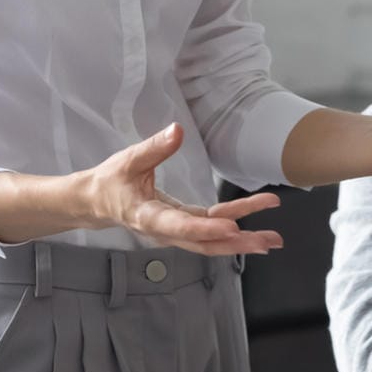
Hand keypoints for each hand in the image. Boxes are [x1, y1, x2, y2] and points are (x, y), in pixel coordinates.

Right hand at [79, 123, 283, 255]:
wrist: (98, 203)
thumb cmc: (111, 181)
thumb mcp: (128, 161)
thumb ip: (154, 148)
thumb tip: (177, 130)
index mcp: (148, 217)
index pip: (180, 225)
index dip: (206, 229)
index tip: (232, 227)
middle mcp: (165, 231)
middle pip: (204, 241)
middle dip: (237, 241)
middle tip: (268, 240)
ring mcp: (175, 232)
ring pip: (210, 240)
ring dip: (242, 240)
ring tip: (273, 239)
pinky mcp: (182, 226)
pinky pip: (209, 231)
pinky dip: (232, 232)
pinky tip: (253, 231)